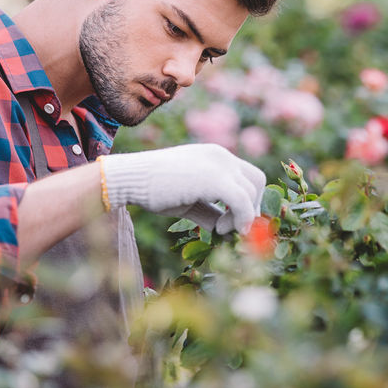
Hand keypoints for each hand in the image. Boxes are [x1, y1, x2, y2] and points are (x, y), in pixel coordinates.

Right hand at [100, 144, 264, 233]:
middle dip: (253, 207)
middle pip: (257, 181)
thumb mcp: (190, 201)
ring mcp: (219, 164)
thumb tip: (228, 231)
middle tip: (235, 228)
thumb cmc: (154, 189)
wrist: (130, 178)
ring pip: (251, 193)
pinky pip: (243, 201)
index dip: (250, 200)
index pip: (249, 175)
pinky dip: (240, 219)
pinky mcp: (214, 178)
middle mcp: (222, 156)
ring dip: (241, 217)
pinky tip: (221, 230)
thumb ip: (211, 212)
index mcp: (216, 156)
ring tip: (219, 229)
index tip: (236, 221)